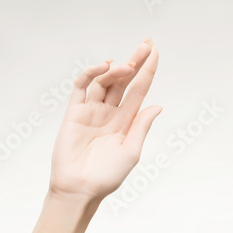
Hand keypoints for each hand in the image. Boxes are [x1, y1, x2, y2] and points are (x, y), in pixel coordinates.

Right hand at [49, 39, 161, 201]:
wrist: (80, 188)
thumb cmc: (107, 176)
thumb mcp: (131, 151)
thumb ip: (142, 127)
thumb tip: (158, 106)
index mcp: (125, 123)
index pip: (139, 91)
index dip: (147, 72)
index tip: (155, 52)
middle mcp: (109, 114)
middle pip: (124, 82)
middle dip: (135, 62)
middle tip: (146, 45)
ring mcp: (91, 112)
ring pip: (104, 82)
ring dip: (116, 71)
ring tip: (127, 66)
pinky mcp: (74, 113)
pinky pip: (82, 88)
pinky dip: (91, 74)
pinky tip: (104, 67)